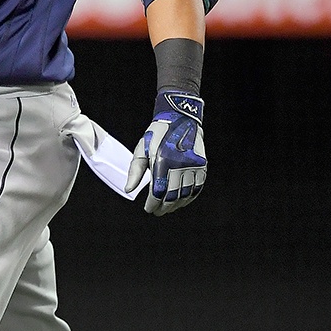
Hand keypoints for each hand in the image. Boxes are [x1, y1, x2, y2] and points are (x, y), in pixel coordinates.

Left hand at [126, 90, 205, 214]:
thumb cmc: (157, 134)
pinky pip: (197, 187)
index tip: (148, 209)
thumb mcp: (141, 149)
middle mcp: (179, 165)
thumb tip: (128, 190)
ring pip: (185, 194)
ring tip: (168, 208)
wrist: (180, 118)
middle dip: (163, 207)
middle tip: (157, 212)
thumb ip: (134, 171)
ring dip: (176, 205)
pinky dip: (189, 197)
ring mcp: (193, 166)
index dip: (153, 204)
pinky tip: (182, 201)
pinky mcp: (202, 166)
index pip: (158, 191)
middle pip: (172, 196)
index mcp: (162, 161)